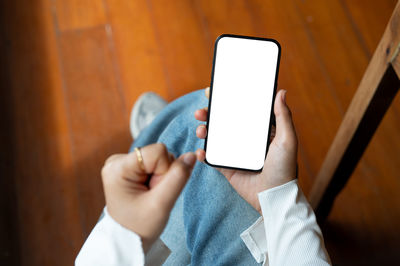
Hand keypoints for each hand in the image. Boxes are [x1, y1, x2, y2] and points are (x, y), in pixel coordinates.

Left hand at [101, 143, 196, 251]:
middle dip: (162, 175)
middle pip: (158, 154)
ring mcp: (123, 163)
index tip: (154, 191)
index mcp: (118, 167)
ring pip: (159, 158)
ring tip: (149, 195)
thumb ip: (179, 177)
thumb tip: (191, 156)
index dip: (165, 171)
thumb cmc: (139, 226)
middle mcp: (117, 161)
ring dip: (161, 177)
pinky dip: (157, 177)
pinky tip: (148, 190)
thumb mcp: (162, 204)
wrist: (128, 239)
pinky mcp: (130, 166)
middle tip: (152, 195)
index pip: (158, 151)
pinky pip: (155, 163)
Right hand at [194, 88, 297, 212]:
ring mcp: (235, 153)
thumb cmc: (284, 169)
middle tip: (201, 112)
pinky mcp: (228, 167)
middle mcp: (246, 139)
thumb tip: (281, 92)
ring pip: (215, 137)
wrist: (273, 198)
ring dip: (204, 131)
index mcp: (259, 130)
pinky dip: (203, 153)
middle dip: (210, 114)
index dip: (228, 100)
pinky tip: (201, 151)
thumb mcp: (287, 140)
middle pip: (224, 122)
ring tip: (201, 130)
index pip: (241, 110)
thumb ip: (283, 116)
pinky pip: (212, 157)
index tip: (214, 93)